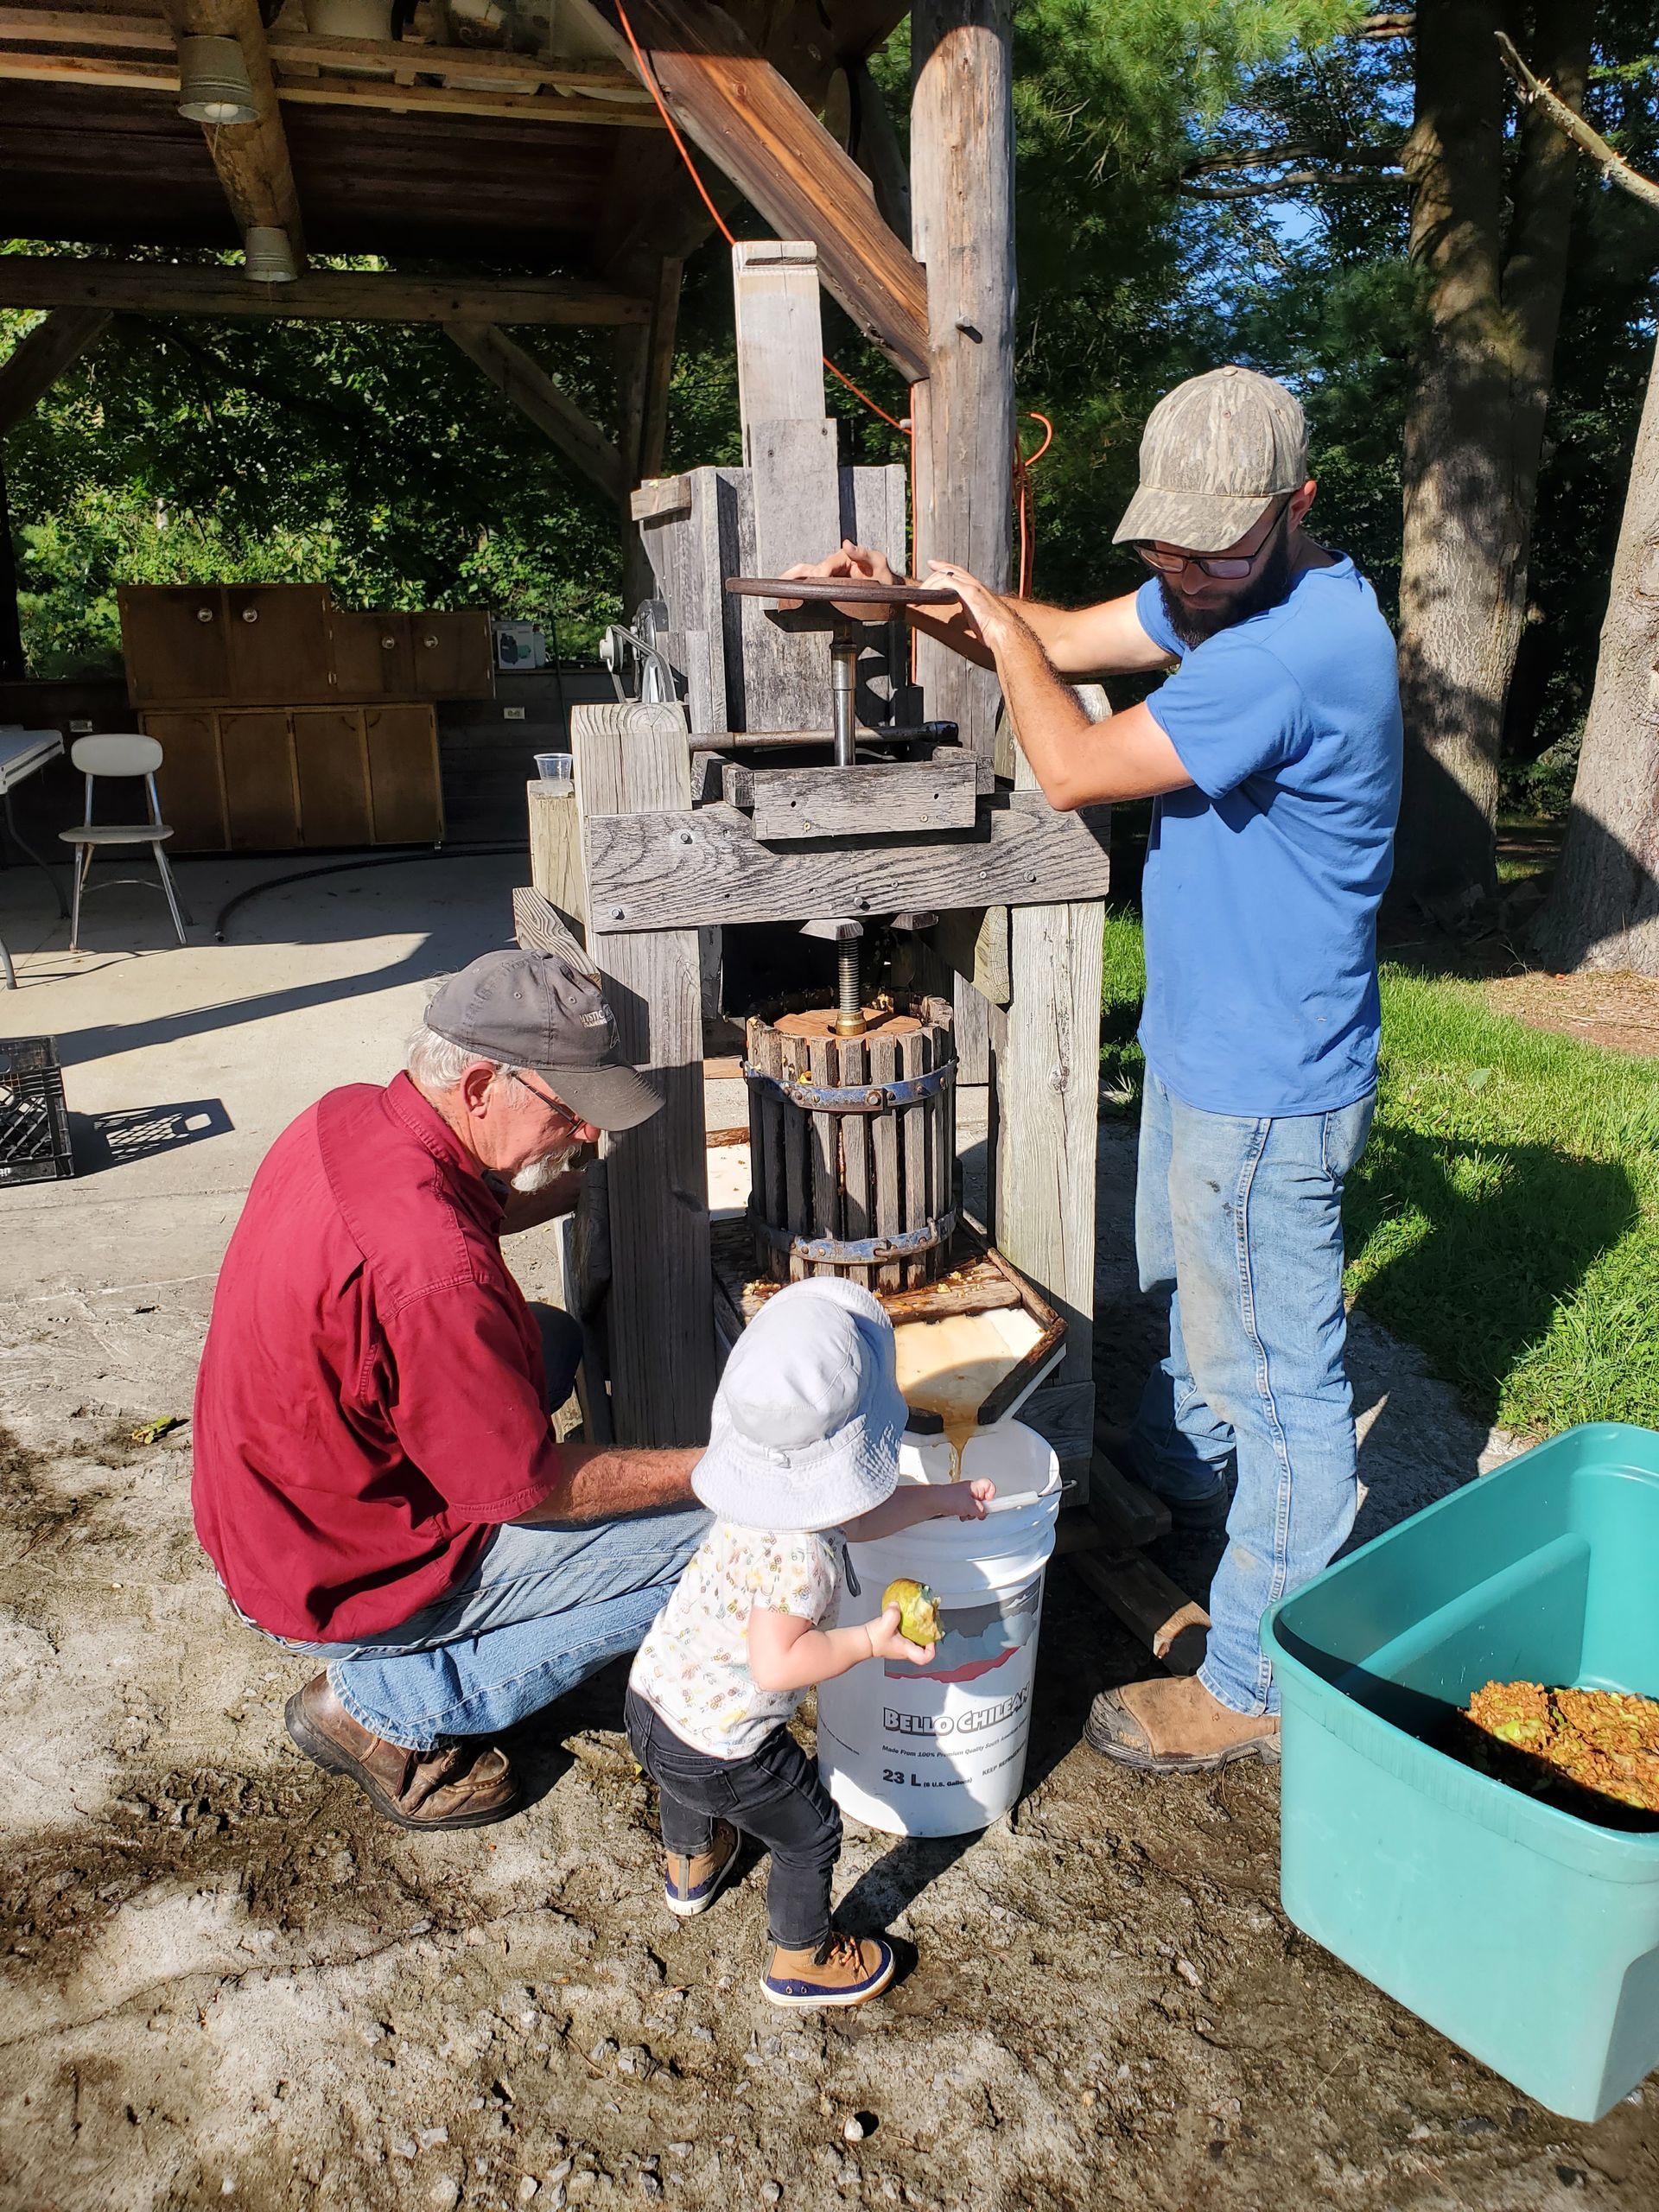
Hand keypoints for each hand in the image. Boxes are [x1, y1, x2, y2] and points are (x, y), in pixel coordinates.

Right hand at [777, 540, 900, 620]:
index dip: (819, 573)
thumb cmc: (886, 578)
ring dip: (791, 580)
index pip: (826, 565)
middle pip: (810, 568)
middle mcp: (835, 564)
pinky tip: (787, 594)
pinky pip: (810, 584)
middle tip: (784, 585)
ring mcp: (830, 575)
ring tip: (778, 588)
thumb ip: (865, 553)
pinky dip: (797, 587)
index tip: (816, 581)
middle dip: (796, 576)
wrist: (890, 590)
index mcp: (844, 557)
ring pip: (806, 575)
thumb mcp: (880, 563)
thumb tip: (847, 544)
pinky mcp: (829, 585)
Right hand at [866, 1604, 935, 1667]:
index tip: (931, 1637)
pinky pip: (909, 1633)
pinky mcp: (897, 1639)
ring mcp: (902, 1645)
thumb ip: (893, 1613)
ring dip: (920, 1629)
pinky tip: (908, 1616)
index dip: (932, 1649)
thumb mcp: (885, 1624)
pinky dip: (911, 1626)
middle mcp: (906, 1650)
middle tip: (929, 1623)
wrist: (863, 1641)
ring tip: (921, 1618)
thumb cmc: (873, 1640)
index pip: (925, 1657)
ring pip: (918, 1639)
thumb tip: (897, 1605)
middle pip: (925, 1646)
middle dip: (928, 1634)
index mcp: (906, 1650)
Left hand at [925, 560, 1015, 649]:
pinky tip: (925, 593)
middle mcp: (975, 585)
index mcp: (978, 591)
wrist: (1005, 633)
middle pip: (953, 569)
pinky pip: (946, 581)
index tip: (936, 566)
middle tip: (929, 564)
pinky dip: (933, 585)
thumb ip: (971, 616)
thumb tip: (964, 621)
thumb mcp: (980, 622)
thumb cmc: (995, 632)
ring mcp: (972, 587)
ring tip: (920, 592)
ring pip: (946, 573)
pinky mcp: (968, 592)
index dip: (948, 568)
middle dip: (939, 567)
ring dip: (931, 582)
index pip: (961, 574)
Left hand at [950, 1479, 995, 1520]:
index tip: (989, 1504)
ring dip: (972, 1513)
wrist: (934, 1502)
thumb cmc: (948, 1498)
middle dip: (981, 1509)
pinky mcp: (959, 1504)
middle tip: (977, 1512)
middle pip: (983, 1499)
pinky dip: (965, 1514)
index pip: (989, 1485)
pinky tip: (961, 1515)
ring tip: (966, 1514)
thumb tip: (984, 1512)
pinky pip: (967, 1510)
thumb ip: (980, 1510)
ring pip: (975, 1507)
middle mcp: (970, 1491)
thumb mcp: (969, 1506)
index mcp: (974, 1487)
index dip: (992, 1494)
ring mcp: (964, 1497)